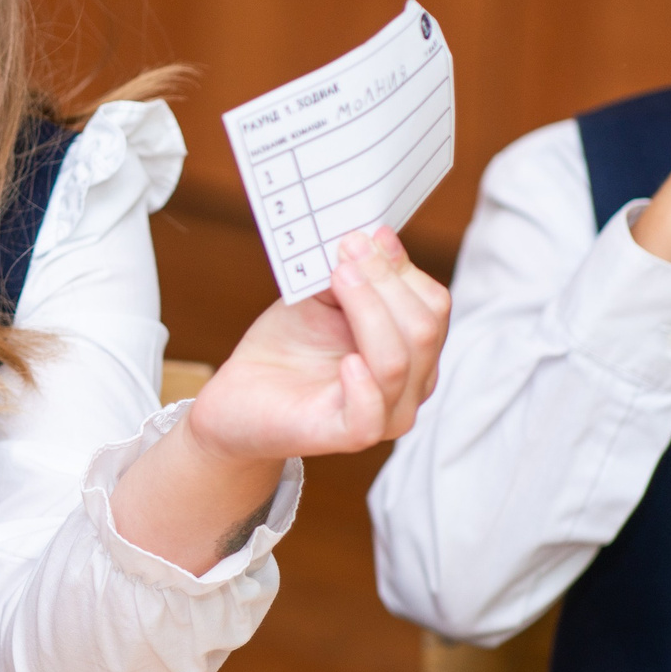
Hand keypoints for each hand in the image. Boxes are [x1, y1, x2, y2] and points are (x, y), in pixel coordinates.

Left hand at [107, 227, 447, 570]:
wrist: (239, 396)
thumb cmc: (286, 347)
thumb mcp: (323, 297)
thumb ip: (354, 272)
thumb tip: (377, 235)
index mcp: (412, 348)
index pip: (432, 305)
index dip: (399, 267)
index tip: (359, 237)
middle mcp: (410, 384)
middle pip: (423, 328)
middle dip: (384, 282)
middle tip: (345, 251)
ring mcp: (384, 415)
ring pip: (399, 361)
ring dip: (369, 310)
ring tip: (338, 278)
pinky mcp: (347, 437)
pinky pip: (372, 414)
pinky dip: (363, 383)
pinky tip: (346, 360)